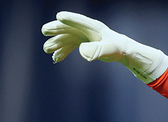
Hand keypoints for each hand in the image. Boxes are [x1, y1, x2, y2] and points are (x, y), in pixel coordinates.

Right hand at [41, 11, 167, 82]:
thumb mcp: (108, 50)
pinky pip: (69, 46)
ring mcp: (83, 36)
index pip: (80, 21)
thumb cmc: (117, 49)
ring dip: (57, 43)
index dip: (70, 18)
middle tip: (45, 31)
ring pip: (66, 38)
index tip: (59, 16)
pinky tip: (56, 59)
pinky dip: (63, 52)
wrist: (122, 52)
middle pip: (68, 28)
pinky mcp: (82, 43)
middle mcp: (86, 30)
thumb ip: (95, 50)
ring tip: (47, 50)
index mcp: (94, 27)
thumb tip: (80, 50)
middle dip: (56, 29)